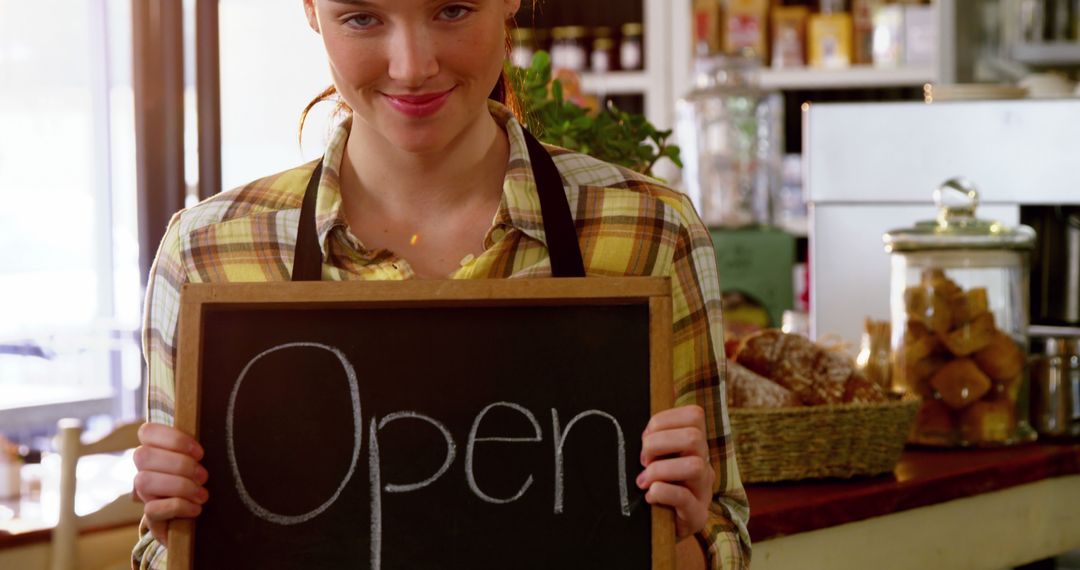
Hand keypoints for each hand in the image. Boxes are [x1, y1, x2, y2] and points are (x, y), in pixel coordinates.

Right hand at [133, 423, 209, 545]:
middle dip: (179, 465)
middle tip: (203, 476)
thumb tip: (214, 429)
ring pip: (144, 481)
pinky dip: (178, 506)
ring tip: (202, 494)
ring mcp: (145, 493)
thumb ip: (198, 447)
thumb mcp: (203, 460)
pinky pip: (152, 509)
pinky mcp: (151, 517)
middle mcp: (144, 469)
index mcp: (156, 449)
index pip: (147, 431)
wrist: (205, 519)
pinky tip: (195, 508)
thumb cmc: (204, 481)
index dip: (173, 439)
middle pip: (143, 455)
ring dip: (179, 486)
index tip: (200, 453)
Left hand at [637, 405, 713, 538]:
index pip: (694, 415)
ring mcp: (704, 490)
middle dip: (658, 443)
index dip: (664, 420)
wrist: (662, 530)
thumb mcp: (655, 458)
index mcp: (695, 446)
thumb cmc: (655, 487)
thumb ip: (653, 440)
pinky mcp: (697, 514)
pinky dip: (661, 492)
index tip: (645, 436)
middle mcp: (704, 464)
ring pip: (694, 465)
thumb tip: (634, 425)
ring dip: (660, 470)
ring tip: (644, 480)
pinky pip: (683, 497)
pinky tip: (650, 496)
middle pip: (694, 437)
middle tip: (643, 460)